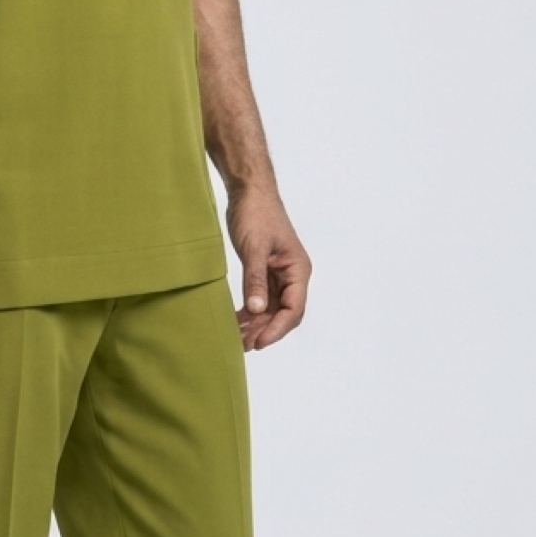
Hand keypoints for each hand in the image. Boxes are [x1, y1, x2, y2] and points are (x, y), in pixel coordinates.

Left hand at [227, 186, 310, 350]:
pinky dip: (251, 311)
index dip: (277, 328)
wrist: (249, 191)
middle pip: (285, 313)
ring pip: (272, 308)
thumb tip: (257, 310)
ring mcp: (279, 274)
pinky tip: (237, 321)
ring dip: (257, 324)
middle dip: (266, 330)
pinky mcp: (266, 271)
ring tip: (239, 339)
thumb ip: (256, 280)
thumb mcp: (254, 248)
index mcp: (298, 269)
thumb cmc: (256, 213)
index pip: (294, 309)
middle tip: (245, 345)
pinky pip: (262, 298)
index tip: (259, 342)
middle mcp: (292, 275)